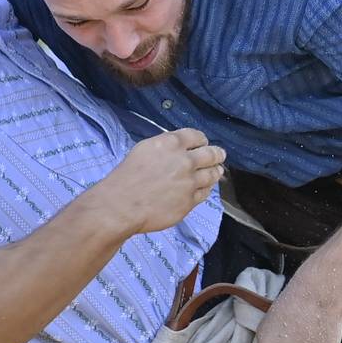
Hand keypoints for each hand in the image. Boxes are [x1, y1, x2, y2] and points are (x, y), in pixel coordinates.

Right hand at [95, 128, 225, 234]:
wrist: (121, 206)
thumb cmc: (125, 177)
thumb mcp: (144, 150)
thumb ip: (165, 147)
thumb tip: (179, 149)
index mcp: (171, 144)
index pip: (196, 136)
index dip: (202, 140)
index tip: (204, 143)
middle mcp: (184, 160)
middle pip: (211, 154)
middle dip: (217, 154)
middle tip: (220, 155)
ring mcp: (190, 182)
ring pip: (212, 174)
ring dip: (216, 171)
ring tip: (218, 171)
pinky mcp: (190, 201)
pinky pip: (205, 193)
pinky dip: (206, 188)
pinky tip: (206, 187)